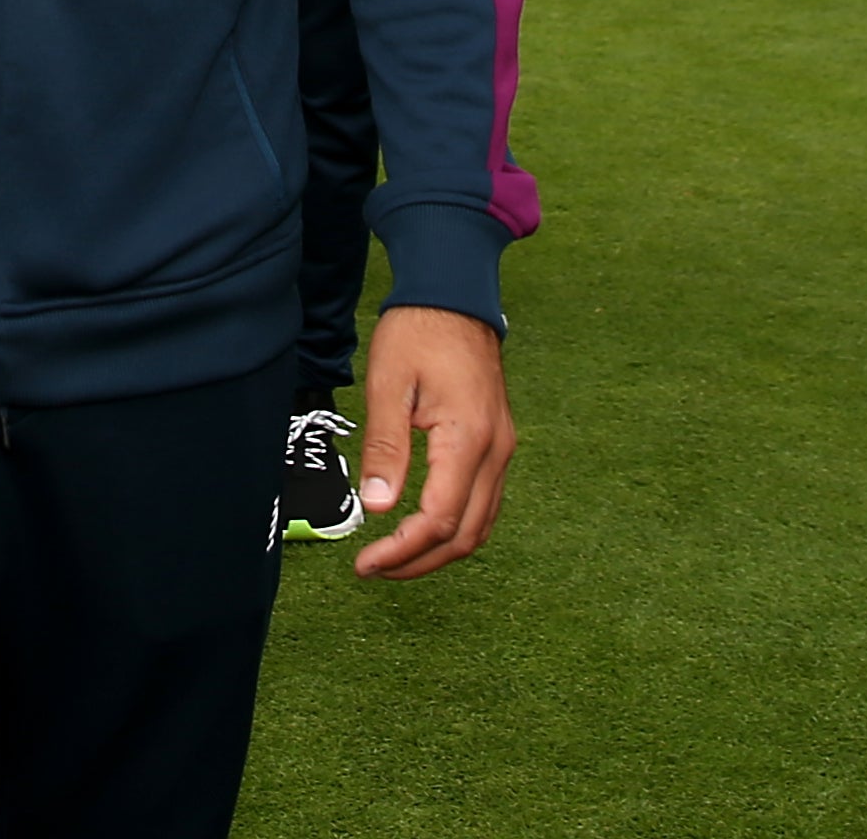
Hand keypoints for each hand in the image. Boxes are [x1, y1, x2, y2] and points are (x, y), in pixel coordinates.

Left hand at [352, 304, 514, 578]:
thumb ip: (384, 449)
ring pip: (480, 524)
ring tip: (393, 557)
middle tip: (374, 569)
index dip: (402, 551)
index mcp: (468, 439)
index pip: (440, 520)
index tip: (365, 563)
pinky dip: (455, 527)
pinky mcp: (496, 444)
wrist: (455, 298)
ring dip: (439, 550)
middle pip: (466, 534)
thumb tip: (377, 508)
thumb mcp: (388, 386)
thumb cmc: (418, 333)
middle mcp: (495, 451)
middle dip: (419, 562)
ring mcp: (501, 449)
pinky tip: (422, 528)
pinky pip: (484, 503)